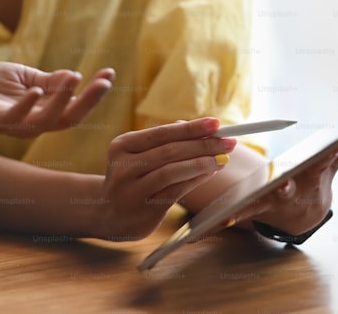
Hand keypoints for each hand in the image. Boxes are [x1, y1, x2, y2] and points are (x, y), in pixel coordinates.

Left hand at [0, 63, 114, 142]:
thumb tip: (76, 77)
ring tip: (75, 79)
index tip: (109, 74)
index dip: (93, 94)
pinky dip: (26, 105)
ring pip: (45, 122)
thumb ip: (49, 81)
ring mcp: (12, 124)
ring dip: (62, 101)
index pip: (74, 109)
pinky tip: (37, 89)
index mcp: (41, 113)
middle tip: (104, 81)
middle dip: (89, 101)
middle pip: (68, 119)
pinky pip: (12, 119)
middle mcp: (30, 124)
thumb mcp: (26, 78)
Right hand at [96, 118, 235, 240]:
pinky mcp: (144, 209)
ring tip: (222, 158)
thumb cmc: (133, 176)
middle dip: (203, 145)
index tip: (216, 123)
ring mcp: (132, 189)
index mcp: (122, 145)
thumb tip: (203, 131)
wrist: (109, 214)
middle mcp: (123, 166)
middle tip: (228, 141)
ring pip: (172, 172)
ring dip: (201, 163)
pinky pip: (175, 191)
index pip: (162, 133)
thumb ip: (166, 142)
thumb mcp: (140, 155)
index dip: (191, 128)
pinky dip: (196, 180)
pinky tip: (210, 173)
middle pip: (169, 151)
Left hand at [227, 109, 337, 236]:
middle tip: (281, 182)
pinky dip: (231, 217)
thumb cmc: (317, 176)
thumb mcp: (337, 158)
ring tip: (232, 212)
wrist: (303, 215)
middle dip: (287, 183)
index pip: (323, 161)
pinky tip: (218, 221)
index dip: (328, 153)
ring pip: (262, 202)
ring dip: (250, 207)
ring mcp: (275, 200)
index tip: (334, 143)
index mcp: (315, 173)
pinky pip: (242, 212)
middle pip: (292, 184)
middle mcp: (296, 188)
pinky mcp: (255, 207)